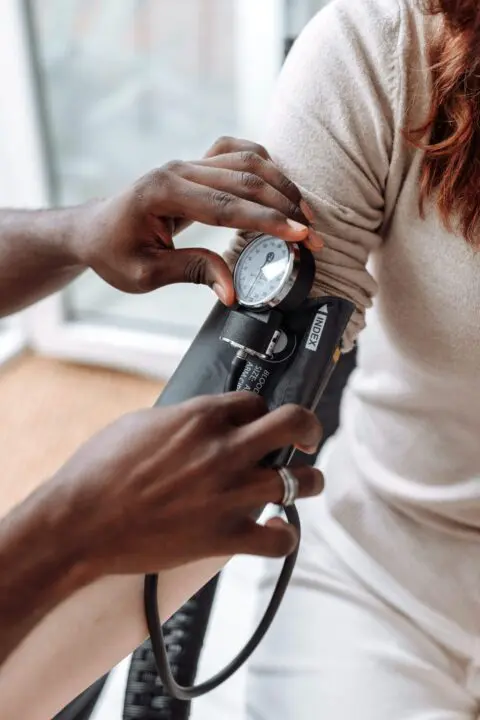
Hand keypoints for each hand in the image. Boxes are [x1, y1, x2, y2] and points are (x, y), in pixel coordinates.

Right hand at [49, 393, 322, 575]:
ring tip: (306, 482)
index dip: (261, 411)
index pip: (256, 402)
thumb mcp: (142, 422)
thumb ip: (183, 418)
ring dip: (308, 480)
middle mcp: (225, 449)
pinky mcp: (224, 536)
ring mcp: (230, 493)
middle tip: (308, 436)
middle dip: (308, 427)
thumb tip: (201, 420)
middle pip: (294, 424)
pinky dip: (283, 536)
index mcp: (202, 416)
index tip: (259, 421)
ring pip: (300, 481)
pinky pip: (278, 539)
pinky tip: (276, 529)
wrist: (80, 521)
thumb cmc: (100, 469)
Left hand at [73, 136, 322, 303]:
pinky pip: (237, 153)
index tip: (301, 236)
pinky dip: (264, 165)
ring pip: (247, 162)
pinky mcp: (194, 166)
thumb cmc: (114, 253)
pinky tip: (280, 184)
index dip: (268, 222)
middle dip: (285, 208)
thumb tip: (233, 291)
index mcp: (162, 193)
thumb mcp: (145, 274)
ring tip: (306, 214)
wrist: (93, 230)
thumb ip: (192, 273)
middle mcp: (178, 170)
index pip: (226, 205)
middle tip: (314, 236)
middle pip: (244, 179)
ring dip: (281, 186)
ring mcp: (187, 163)